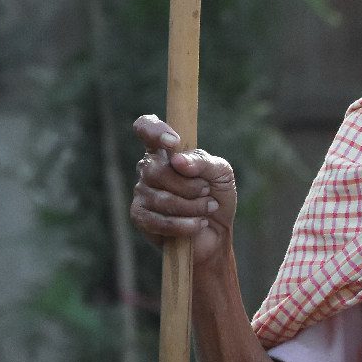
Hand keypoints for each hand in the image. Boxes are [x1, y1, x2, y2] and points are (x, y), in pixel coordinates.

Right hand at [129, 113, 237, 267]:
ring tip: (208, 209)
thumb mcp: (221, 173)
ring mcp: (142, 193)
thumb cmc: (217, 197)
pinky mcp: (140, 217)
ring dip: (192, 206)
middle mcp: (149, 169)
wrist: (217, 233)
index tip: (174, 142)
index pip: (146, 128)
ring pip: (161, 197)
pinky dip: (184, 224)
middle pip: (156, 170)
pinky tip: (198, 224)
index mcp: (166, 151)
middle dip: (189, 185)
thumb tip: (178, 161)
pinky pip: (158, 220)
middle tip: (207, 191)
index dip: (154, 130)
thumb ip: (203, 161)